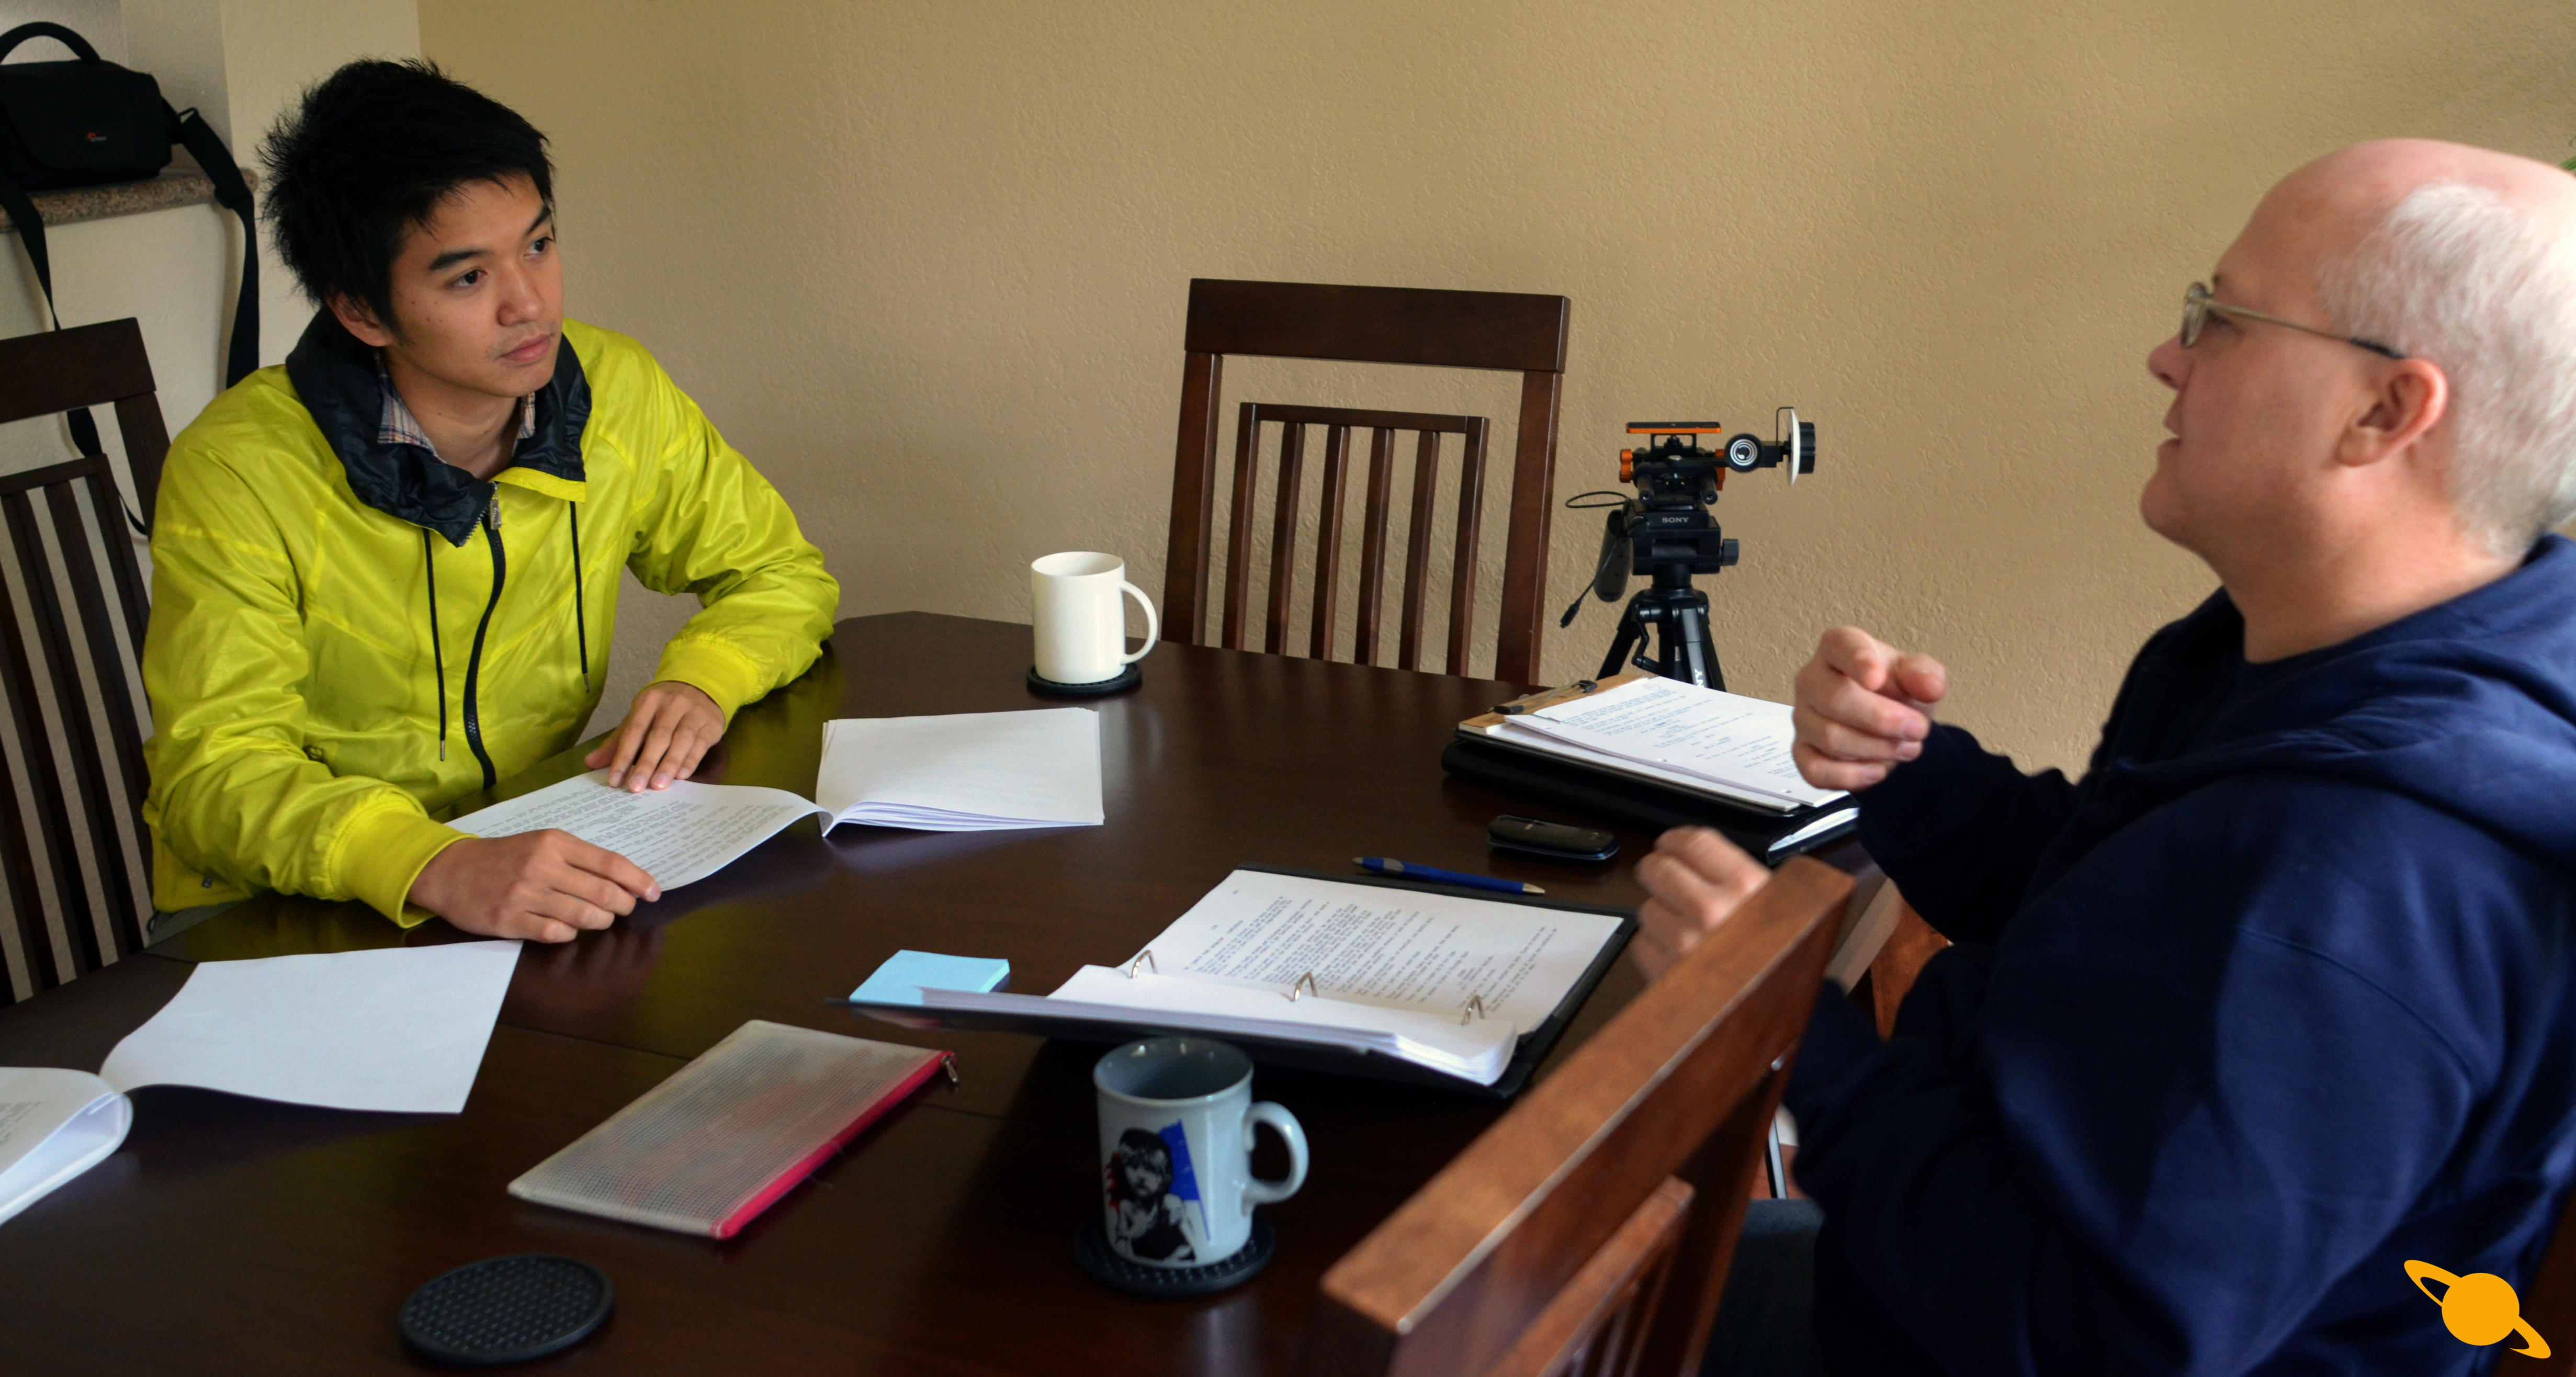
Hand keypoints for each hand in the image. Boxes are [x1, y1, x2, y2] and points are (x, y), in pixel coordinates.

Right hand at [408, 832, 660, 942]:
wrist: (451, 870)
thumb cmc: (505, 857)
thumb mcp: (542, 844)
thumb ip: (579, 858)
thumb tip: (624, 879)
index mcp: (554, 843)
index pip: (609, 863)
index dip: (638, 880)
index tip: (654, 891)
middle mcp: (542, 866)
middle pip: (602, 893)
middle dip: (623, 905)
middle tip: (626, 909)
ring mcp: (525, 894)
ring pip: (583, 916)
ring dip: (600, 922)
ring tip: (601, 920)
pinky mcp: (510, 920)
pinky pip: (555, 933)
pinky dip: (569, 934)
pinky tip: (567, 928)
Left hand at [585, 679, 723, 791]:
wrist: (701, 688)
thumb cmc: (664, 709)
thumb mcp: (640, 718)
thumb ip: (618, 741)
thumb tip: (591, 763)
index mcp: (649, 700)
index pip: (634, 730)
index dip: (623, 756)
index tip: (616, 779)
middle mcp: (672, 704)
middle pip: (658, 736)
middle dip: (646, 763)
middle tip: (636, 787)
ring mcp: (694, 713)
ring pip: (681, 740)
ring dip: (669, 764)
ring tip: (658, 785)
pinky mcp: (711, 724)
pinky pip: (700, 744)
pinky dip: (690, 761)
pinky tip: (681, 776)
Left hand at [1630, 826, 1771, 981]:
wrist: (1776, 1020)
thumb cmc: (1780, 965)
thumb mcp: (1776, 908)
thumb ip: (1737, 877)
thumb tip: (1692, 851)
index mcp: (1748, 887)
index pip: (1695, 842)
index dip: (1676, 841)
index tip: (1669, 844)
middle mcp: (1714, 911)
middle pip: (1658, 869)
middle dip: (1656, 872)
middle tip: (1660, 876)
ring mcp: (1686, 944)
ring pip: (1646, 908)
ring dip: (1658, 914)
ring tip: (1681, 929)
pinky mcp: (1665, 974)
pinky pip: (1641, 945)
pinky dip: (1653, 948)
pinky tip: (1676, 956)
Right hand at [1791, 626, 1948, 791]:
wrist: (1890, 726)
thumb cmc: (1897, 692)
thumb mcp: (1921, 677)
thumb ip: (1926, 675)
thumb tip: (1929, 686)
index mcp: (1838, 647)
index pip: (1840, 647)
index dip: (1858, 662)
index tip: (1877, 679)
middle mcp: (1811, 679)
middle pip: (1834, 699)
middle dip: (1882, 720)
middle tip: (1918, 729)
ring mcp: (1802, 717)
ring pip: (1830, 738)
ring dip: (1876, 749)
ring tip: (1907, 748)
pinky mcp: (1800, 752)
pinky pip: (1816, 770)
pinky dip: (1852, 776)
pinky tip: (1877, 770)